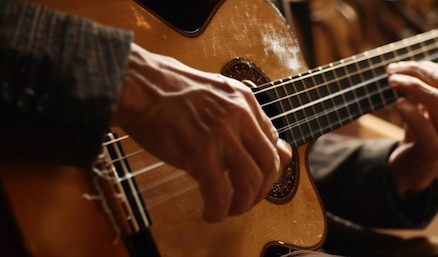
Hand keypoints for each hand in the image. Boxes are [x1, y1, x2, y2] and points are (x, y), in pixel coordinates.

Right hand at [112, 43, 291, 222]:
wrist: (138, 85)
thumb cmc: (168, 90)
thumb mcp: (215, 94)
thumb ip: (241, 118)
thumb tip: (271, 144)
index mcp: (245, 100)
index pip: (272, 140)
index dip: (268, 166)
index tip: (256, 179)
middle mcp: (240, 116)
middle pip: (268, 164)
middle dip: (260, 190)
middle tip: (245, 201)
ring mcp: (222, 134)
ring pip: (249, 181)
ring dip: (242, 204)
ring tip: (228, 210)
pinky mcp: (201, 152)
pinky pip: (220, 192)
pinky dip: (218, 210)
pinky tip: (210, 214)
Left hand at [386, 61, 437, 193]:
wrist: (415, 167)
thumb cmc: (420, 130)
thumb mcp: (425, 106)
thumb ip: (422, 86)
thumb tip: (403, 65)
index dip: (421, 65)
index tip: (399, 65)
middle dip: (414, 72)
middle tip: (391, 71)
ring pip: (437, 99)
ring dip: (411, 86)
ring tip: (391, 82)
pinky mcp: (436, 150)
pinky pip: (424, 124)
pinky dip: (409, 110)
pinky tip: (397, 103)